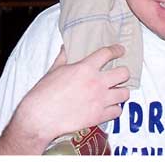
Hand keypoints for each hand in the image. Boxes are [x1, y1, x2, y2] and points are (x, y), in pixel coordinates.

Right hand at [11, 44, 129, 149]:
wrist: (39, 118)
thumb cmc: (44, 93)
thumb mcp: (54, 70)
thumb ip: (64, 57)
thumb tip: (66, 46)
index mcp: (85, 68)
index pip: (108, 53)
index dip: (117, 50)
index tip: (120, 50)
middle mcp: (96, 83)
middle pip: (124, 73)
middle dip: (123, 73)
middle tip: (119, 75)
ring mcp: (99, 100)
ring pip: (125, 93)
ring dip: (121, 92)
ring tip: (116, 92)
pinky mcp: (98, 117)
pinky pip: (117, 112)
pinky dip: (115, 109)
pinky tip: (110, 107)